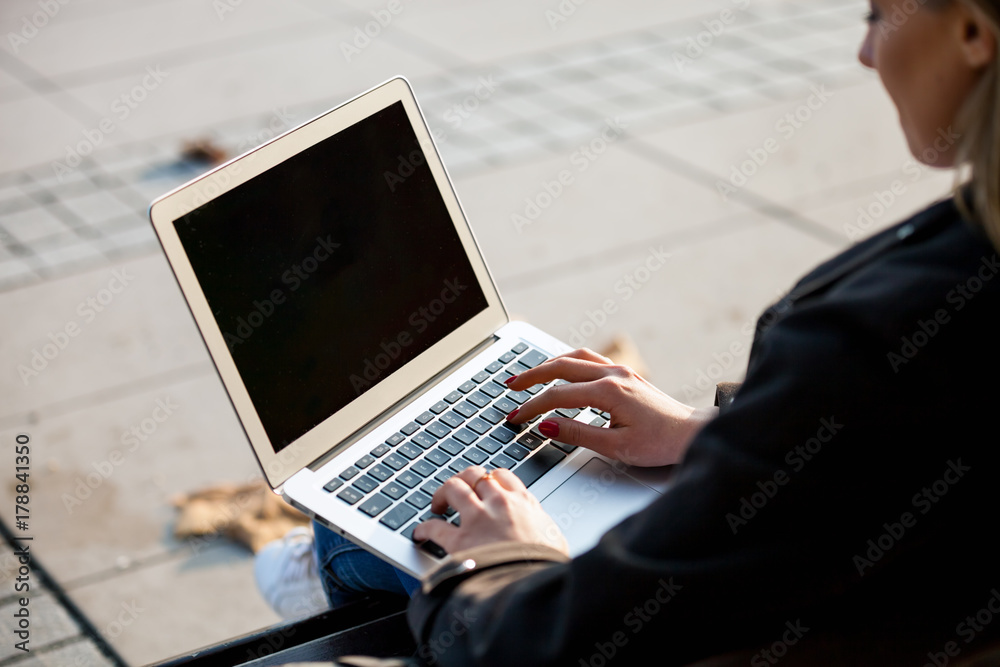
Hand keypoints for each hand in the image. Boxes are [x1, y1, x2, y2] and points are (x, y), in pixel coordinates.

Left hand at [412, 466, 568, 555]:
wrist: (536, 587)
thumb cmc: (547, 567)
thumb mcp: (552, 538)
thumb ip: (540, 526)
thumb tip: (540, 530)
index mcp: (523, 503)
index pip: (501, 477)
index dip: (488, 479)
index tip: (482, 487)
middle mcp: (499, 504)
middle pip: (474, 475)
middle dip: (462, 479)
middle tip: (456, 491)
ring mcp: (478, 520)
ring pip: (453, 488)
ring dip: (442, 494)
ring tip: (438, 505)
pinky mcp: (460, 542)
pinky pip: (434, 527)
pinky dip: (424, 528)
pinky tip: (421, 533)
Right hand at [506, 348, 715, 467]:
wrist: (693, 434)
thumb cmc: (660, 443)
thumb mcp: (616, 447)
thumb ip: (578, 434)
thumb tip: (546, 426)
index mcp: (609, 391)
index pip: (558, 396)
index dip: (532, 407)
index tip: (516, 417)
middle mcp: (613, 374)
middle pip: (561, 367)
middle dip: (532, 376)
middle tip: (511, 386)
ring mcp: (621, 371)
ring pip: (575, 357)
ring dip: (549, 364)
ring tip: (529, 375)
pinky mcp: (626, 374)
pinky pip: (590, 359)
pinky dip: (569, 362)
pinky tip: (561, 369)